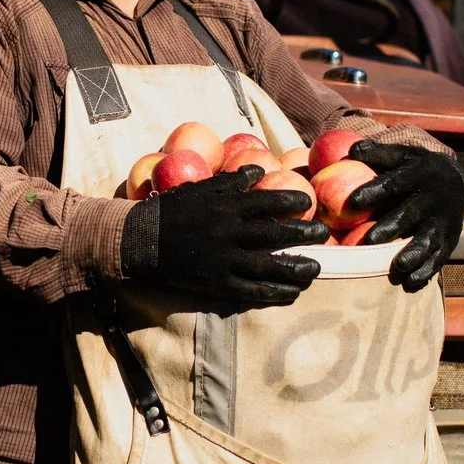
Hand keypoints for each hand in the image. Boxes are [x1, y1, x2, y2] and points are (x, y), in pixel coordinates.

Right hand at [123, 167, 328, 305]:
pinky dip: (275, 292)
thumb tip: (257, 171)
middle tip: (322, 233)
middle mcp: (229, 232)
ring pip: (269, 265)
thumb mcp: (199, 188)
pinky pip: (253, 289)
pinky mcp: (218, 282)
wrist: (141, 242)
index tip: (307, 204)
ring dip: (296, 267)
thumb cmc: (171, 212)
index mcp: (225, 207)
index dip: (290, 203)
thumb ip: (230, 181)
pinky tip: (291, 293)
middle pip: (275, 234)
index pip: (266, 202)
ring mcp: (225, 259)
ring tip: (316, 268)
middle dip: (302, 234)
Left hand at [345, 140, 463, 291]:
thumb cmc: (414, 169)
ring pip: (429, 238)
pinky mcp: (449, 240)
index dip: (375, 191)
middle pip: (411, 213)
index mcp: (420, 174)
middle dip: (391, 227)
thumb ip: (377, 154)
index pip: (395, 181)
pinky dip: (426, 270)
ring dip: (414, 253)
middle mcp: (434, 198)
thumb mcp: (401, 155)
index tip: (353, 201)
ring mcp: (444, 221)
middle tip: (368, 241)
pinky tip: (411, 282)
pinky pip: (439, 257)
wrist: (455, 181)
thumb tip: (350, 151)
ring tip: (398, 266)